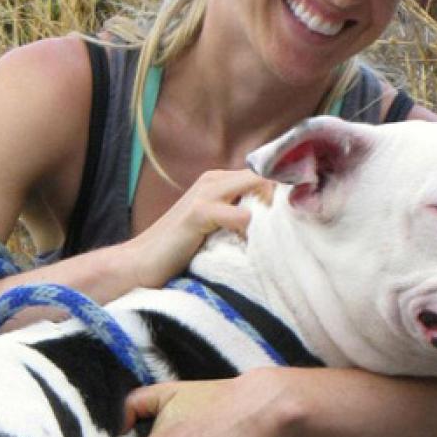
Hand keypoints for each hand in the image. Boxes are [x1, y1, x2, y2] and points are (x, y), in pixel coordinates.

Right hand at [127, 169, 273, 288]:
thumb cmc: (182, 249)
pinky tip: (247, 247)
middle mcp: (213, 179)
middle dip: (281, 200)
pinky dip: (250, 230)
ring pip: (256, 184)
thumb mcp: (218, 227)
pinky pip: (240, 214)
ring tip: (267, 238)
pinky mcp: (198, 212)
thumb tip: (277, 223)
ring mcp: (205, 193)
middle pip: (265, 175)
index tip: (294, 217)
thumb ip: (241, 216)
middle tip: (286, 230)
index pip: (264, 174)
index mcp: (219, 180)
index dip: (283, 193)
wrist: (141, 262)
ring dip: (268, 212)